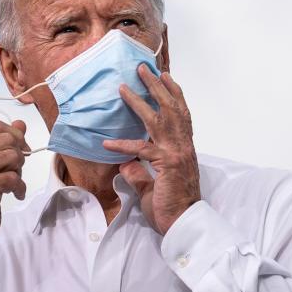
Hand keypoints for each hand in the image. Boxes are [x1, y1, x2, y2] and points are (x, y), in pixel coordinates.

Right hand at [0, 120, 28, 243]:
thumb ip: (0, 141)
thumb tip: (20, 124)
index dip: (14, 135)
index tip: (18, 148)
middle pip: (7, 139)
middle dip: (18, 153)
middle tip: (14, 168)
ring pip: (13, 156)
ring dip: (19, 170)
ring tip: (11, 181)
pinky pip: (14, 178)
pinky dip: (20, 187)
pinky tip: (15, 194)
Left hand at [103, 65, 200, 234]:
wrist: (183, 223)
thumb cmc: (171, 206)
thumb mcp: (151, 187)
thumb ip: (139, 173)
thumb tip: (123, 164)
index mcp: (183, 147)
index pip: (180, 113)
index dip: (173, 93)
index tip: (165, 76)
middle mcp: (182, 145)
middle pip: (171, 108)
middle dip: (156, 86)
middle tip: (144, 68)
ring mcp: (176, 152)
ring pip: (159, 119)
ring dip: (142, 100)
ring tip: (126, 86)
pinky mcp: (167, 163)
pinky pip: (142, 149)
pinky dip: (123, 144)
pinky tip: (107, 141)